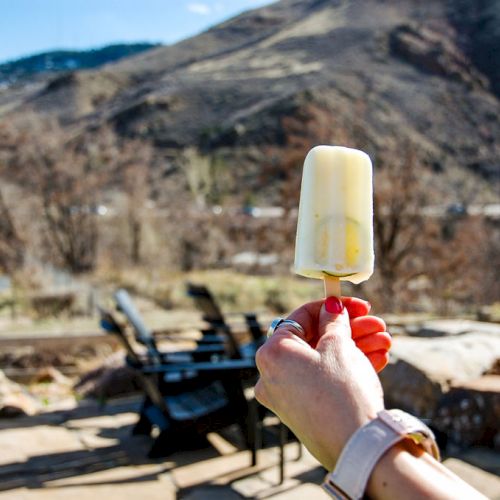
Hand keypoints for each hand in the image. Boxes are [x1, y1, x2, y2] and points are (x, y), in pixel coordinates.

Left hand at [255, 297, 385, 469]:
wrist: (358, 449)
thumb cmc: (343, 391)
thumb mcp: (339, 345)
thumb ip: (333, 321)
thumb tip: (331, 307)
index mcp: (272, 353)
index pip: (301, 317)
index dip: (331, 306)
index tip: (356, 305)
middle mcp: (272, 375)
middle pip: (314, 339)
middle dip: (349, 330)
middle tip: (375, 323)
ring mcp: (287, 396)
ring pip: (323, 360)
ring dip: (354, 347)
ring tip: (385, 341)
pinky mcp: (303, 411)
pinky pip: (323, 380)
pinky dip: (346, 368)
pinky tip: (377, 359)